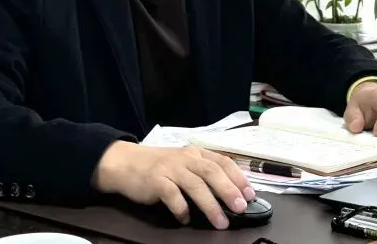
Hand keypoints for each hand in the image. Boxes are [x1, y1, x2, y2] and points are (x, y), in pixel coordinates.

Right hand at [92, 141, 255, 228]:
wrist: (126, 162)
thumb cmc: (159, 166)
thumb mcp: (184, 163)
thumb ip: (203, 173)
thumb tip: (231, 194)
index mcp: (196, 154)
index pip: (222, 162)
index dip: (238, 177)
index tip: (250, 193)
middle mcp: (185, 158)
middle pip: (212, 172)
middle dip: (228, 190)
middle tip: (240, 208)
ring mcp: (170, 168)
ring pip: (195, 184)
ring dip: (210, 204)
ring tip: (220, 222)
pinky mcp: (156, 180)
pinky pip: (171, 195)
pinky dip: (181, 208)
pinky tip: (185, 219)